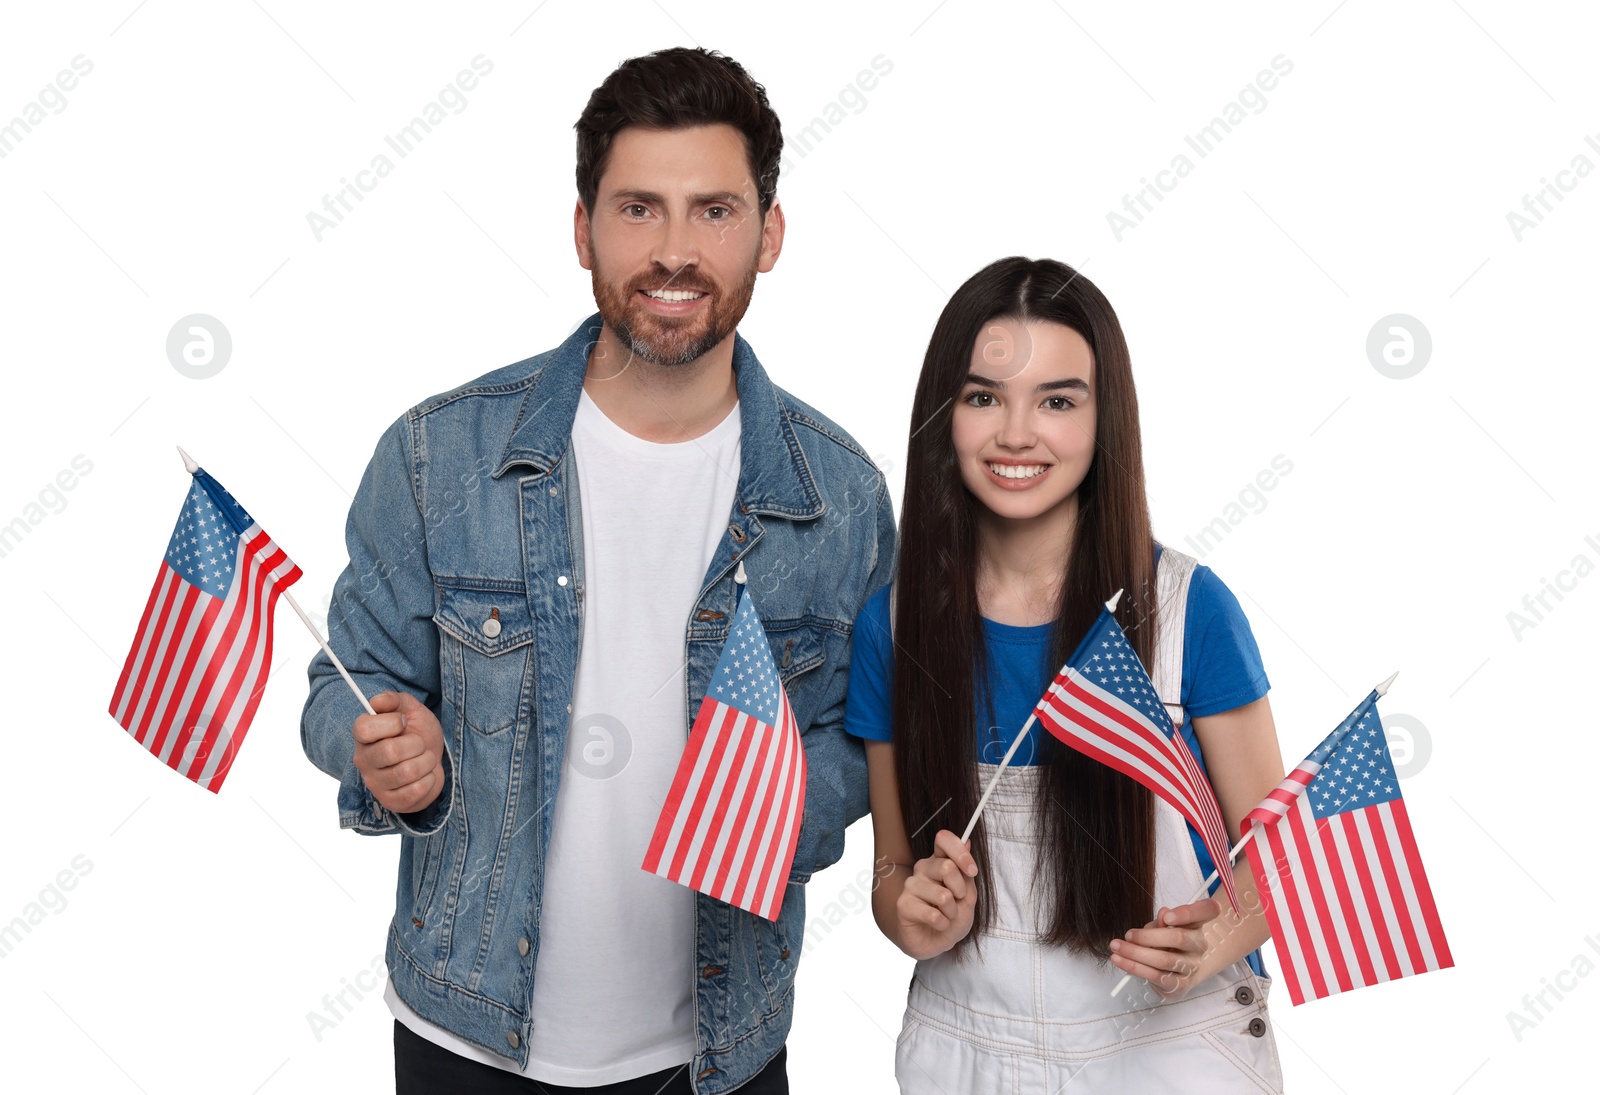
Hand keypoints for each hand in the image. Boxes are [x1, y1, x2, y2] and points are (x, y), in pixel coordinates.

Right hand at [353, 691, 444, 815]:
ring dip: (426, 761)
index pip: (364, 728)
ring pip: (407, 772)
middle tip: (419, 743)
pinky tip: (425, 775)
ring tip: (425, 758)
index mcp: (362, 735)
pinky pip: (416, 791)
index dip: (391, 722)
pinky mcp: (390, 801)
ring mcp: (375, 783)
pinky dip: (429, 779)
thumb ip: (394, 700)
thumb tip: (376, 701)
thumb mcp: (409, 709)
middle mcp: (363, 760)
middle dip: (416, 743)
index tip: (403, 721)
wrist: (433, 757)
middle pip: (390, 751)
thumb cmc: (417, 731)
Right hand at [895, 829, 978, 959]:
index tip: (972, 871)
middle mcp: (922, 869)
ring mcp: (910, 886)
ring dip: (952, 913)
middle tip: (957, 902)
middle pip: (946, 866)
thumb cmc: (951, 918)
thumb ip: (966, 874)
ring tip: (945, 916)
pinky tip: (937, 925)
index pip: (943, 840)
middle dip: (960, 890)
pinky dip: (943, 925)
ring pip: (943, 896)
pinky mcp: (903, 905)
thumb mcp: (968, 897)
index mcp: (938, 862)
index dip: (960, 852)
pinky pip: (934, 915)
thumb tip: (967, 841)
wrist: (936, 944)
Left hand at [1109, 898, 1227, 1000]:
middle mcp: (1200, 945)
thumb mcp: (1163, 927)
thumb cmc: (1167, 943)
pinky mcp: (1181, 984)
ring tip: (1116, 948)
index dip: (1188, 913)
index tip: (1166, 915)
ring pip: (1165, 959)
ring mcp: (1193, 966)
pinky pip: (1157, 976)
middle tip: (1128, 935)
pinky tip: (1121, 961)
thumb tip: (1163, 913)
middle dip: (1148, 936)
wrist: (1178, 972)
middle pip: (1179, 938)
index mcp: (1197, 924)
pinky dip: (1135, 968)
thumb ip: (1162, 921)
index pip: (1207, 911)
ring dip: (1135, 953)